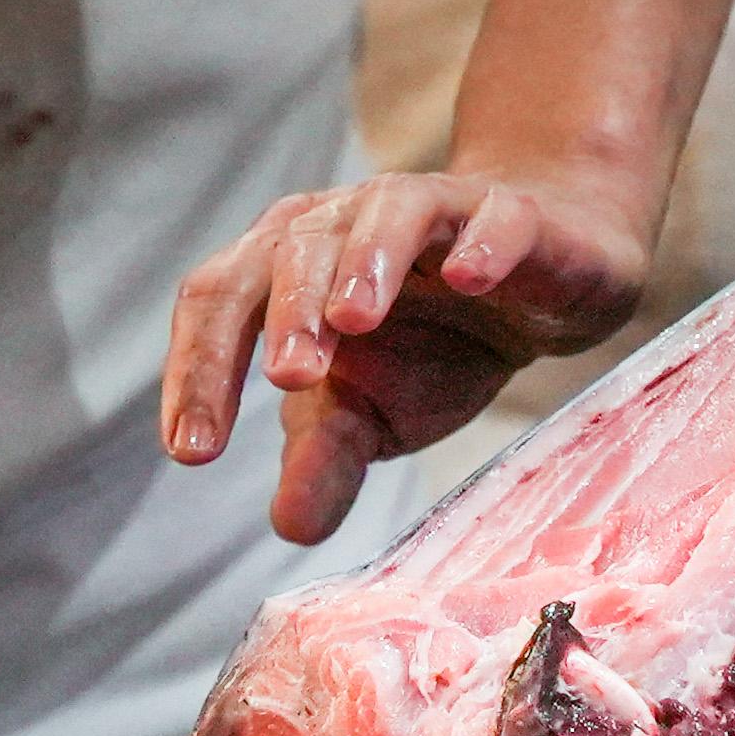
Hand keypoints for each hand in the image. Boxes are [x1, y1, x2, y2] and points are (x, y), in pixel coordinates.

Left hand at [159, 165, 655, 542]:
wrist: (540, 289)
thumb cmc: (435, 344)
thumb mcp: (372, 413)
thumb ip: (324, 456)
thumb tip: (290, 526)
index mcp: (287, 264)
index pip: (221, 299)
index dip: (200, 368)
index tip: (194, 452)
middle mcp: (347, 220)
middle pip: (296, 246)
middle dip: (288, 311)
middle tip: (290, 381)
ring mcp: (432, 209)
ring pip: (386, 212)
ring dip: (365, 263)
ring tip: (354, 321)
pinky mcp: (512, 216)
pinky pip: (494, 217)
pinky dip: (480, 242)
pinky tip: (470, 279)